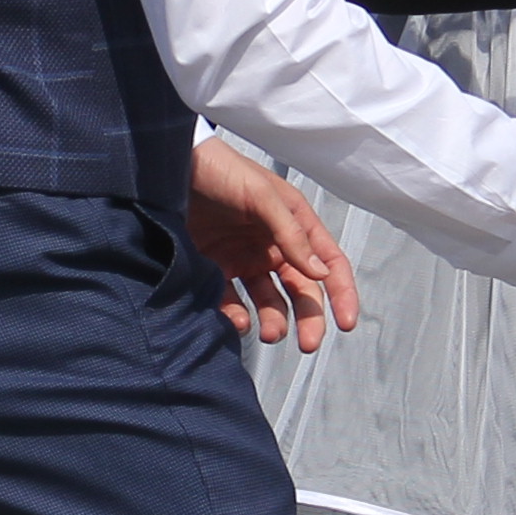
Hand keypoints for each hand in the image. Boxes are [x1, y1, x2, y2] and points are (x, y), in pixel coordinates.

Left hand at [185, 137, 360, 352]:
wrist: (168, 170)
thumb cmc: (221, 171)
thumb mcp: (262, 196)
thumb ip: (291, 234)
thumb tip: (319, 273)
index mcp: (294, 225)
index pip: (328, 263)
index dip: (342, 293)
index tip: (347, 323)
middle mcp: (273, 246)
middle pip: (302, 291)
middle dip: (309, 319)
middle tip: (307, 344)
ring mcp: (244, 260)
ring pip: (269, 303)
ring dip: (274, 322)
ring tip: (268, 333)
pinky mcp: (215, 271)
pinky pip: (231, 303)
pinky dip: (237, 317)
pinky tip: (237, 322)